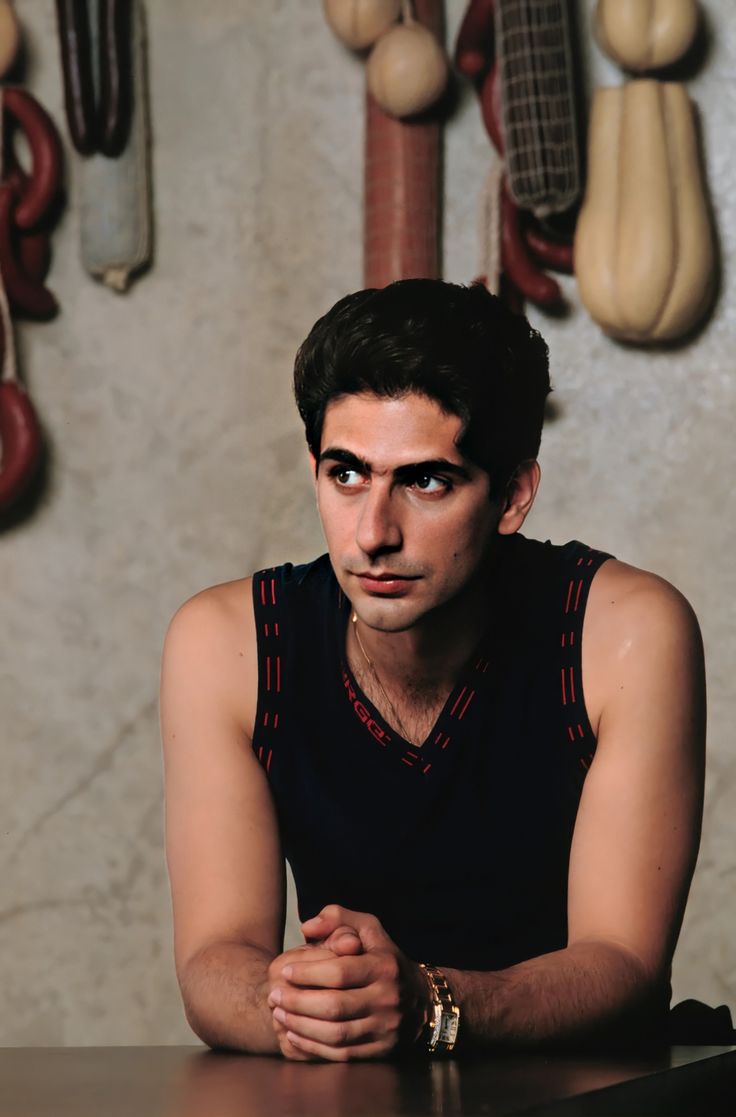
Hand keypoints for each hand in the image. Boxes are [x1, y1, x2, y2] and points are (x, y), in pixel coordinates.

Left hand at [268, 905, 430, 1061]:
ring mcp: (385, 1028)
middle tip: (274, 996)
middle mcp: (388, 998)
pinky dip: (313, 1046)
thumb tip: (307, 927)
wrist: (421, 1001)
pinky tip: (294, 1034)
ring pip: (336, 1033)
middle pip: (334, 1006)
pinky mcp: (380, 1051)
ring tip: (279, 1014)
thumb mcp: (368, 928)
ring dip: (301, 1026)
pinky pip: (341, 1053)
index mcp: (384, 966)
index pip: (339, 972)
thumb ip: (337, 918)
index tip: (284, 972)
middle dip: (297, 1002)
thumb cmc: (383, 958)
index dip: (307, 973)